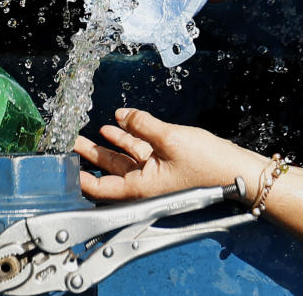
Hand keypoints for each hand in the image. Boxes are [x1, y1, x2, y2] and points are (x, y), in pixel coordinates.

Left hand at [74, 108, 259, 201]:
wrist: (238, 170)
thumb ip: (143, 125)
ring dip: (106, 145)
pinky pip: (140, 152)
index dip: (80, 177)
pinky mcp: (166, 163)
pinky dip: (128, 138)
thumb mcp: (170, 138)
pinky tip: (117, 124)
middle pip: (108, 171)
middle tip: (70, 144)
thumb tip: (123, 114)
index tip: (64, 166)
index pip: (100, 187)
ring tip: (85, 134)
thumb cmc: (208, 164)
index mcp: (141, 188)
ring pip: (123, 159)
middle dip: (88, 157)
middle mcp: (145, 185)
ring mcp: (155, 174)